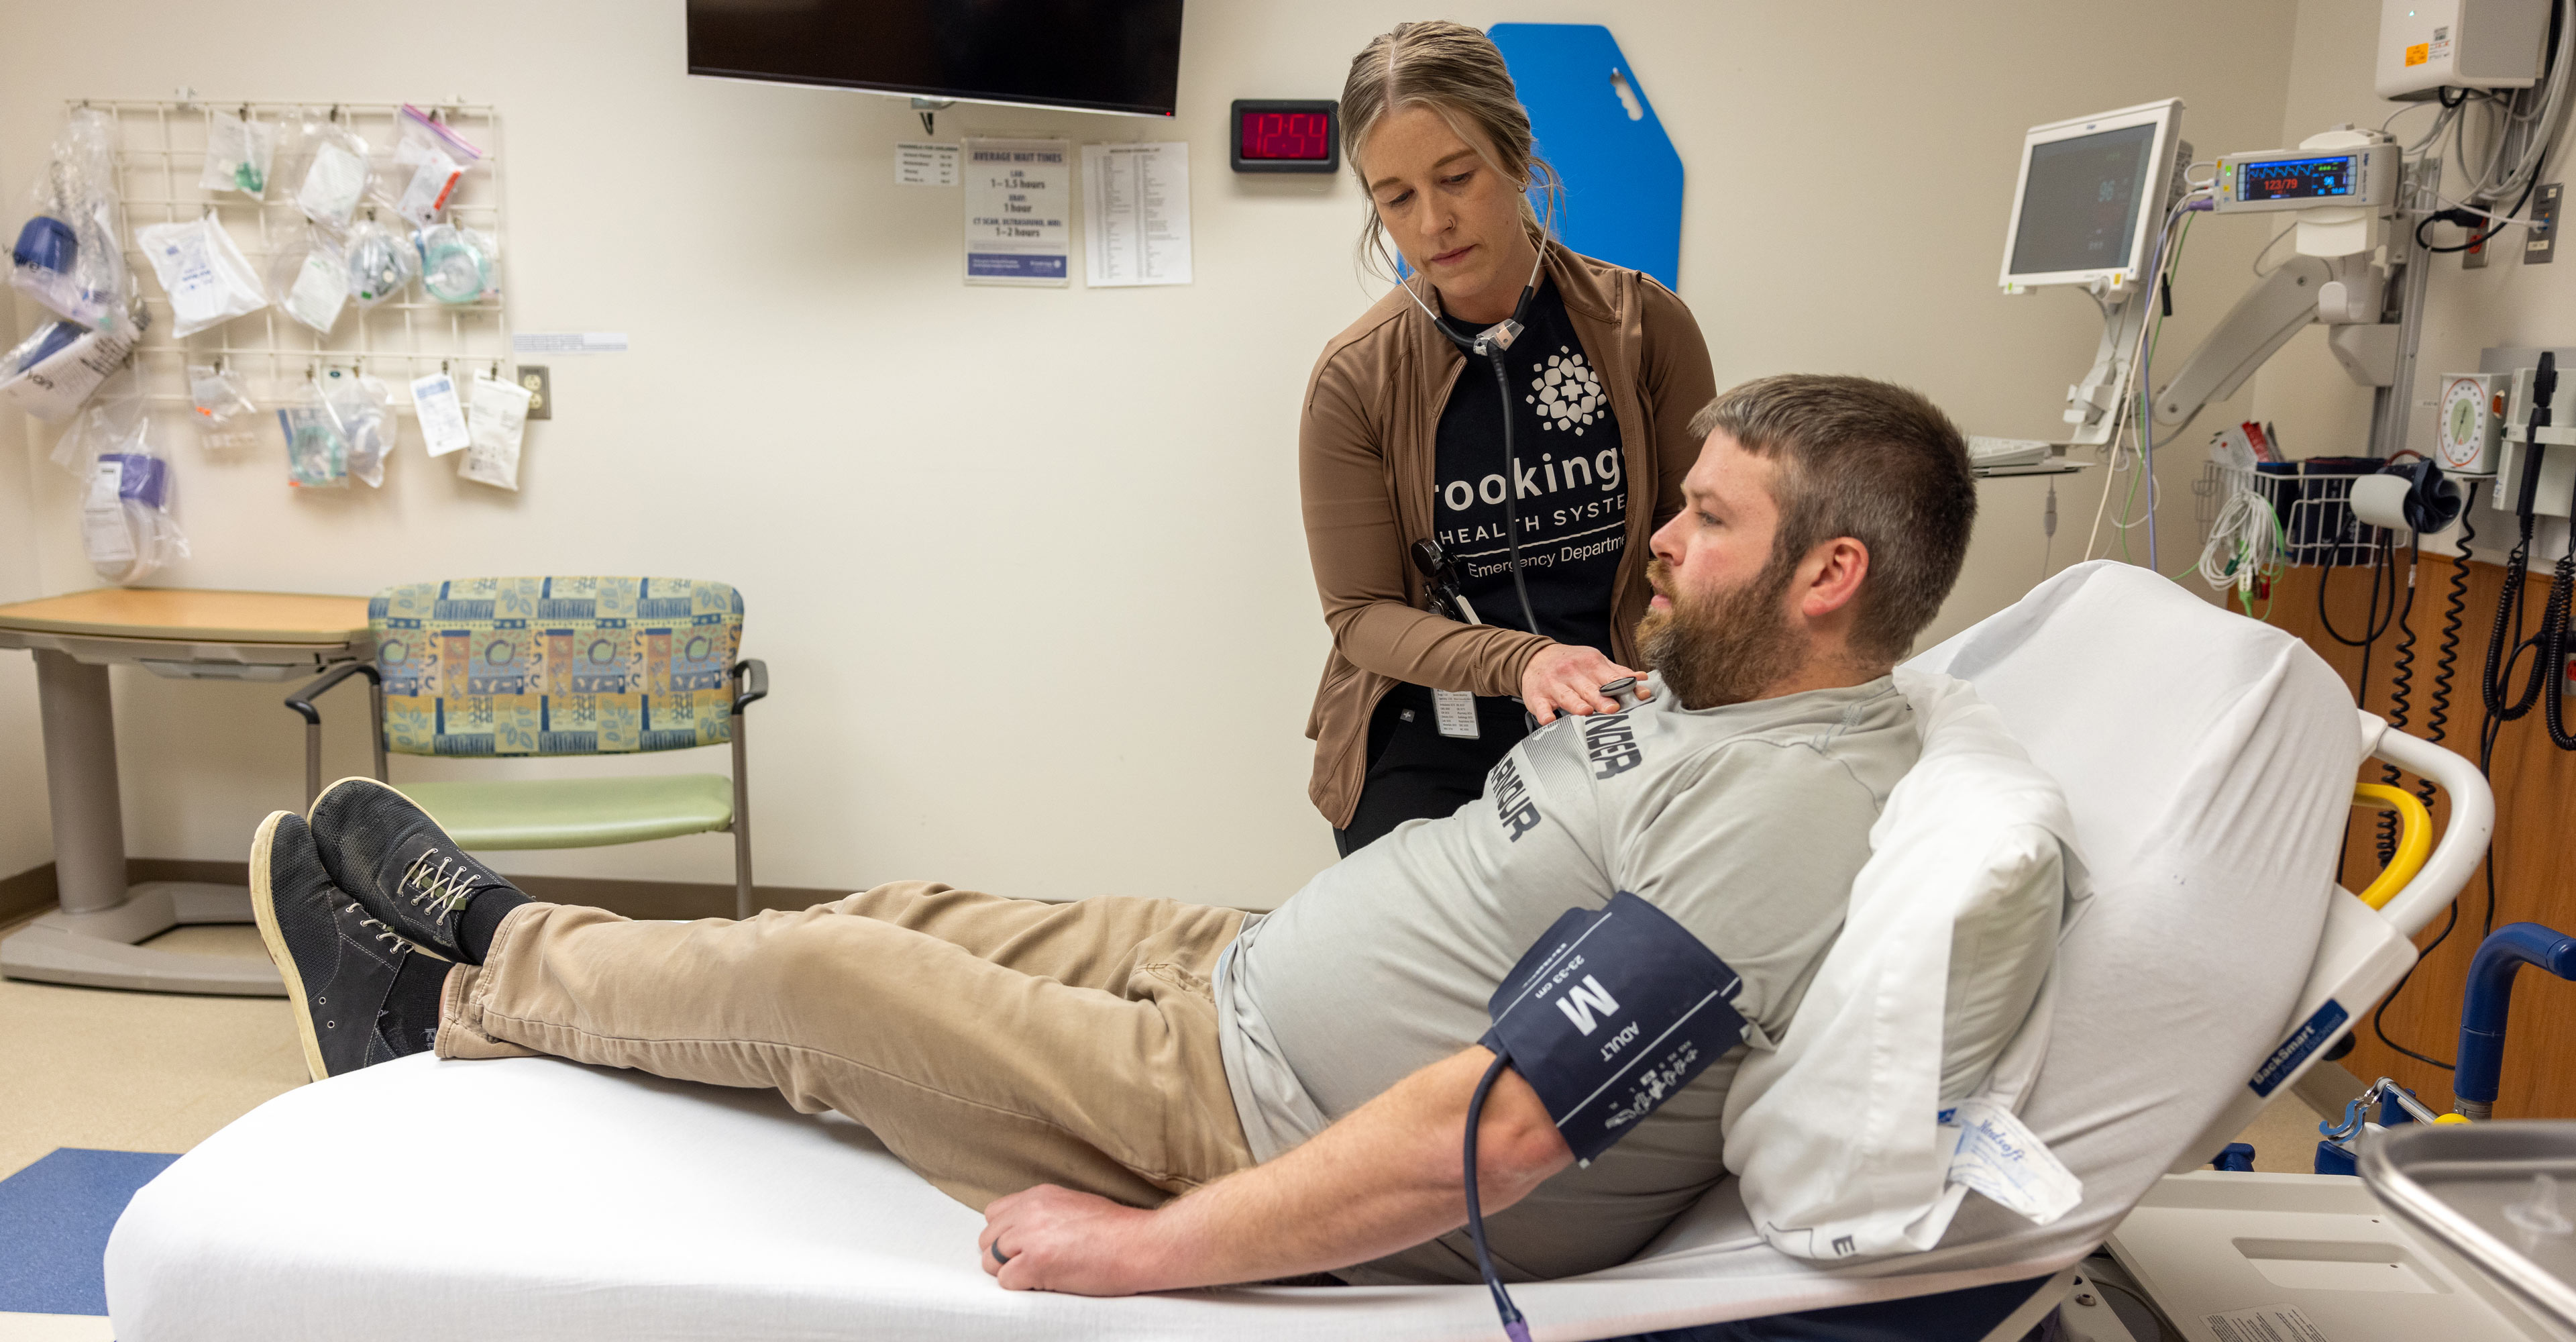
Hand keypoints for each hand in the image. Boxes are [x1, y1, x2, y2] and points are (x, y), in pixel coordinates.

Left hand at [979, 1184, 1162, 1295]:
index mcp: (1038, 1195)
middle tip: (1032, 1265)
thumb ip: (1043, 1213)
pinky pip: (1006, 1281)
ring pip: (991, 1262)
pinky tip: (1048, 1283)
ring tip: (1041, 1275)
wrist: (1140, 1244)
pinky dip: (1022, 1287)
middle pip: (987, 1240)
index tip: (1023, 1247)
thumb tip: (1024, 1232)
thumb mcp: (1073, 1205)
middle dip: (1004, 1256)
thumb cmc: (1117, 1231)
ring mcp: (1030, 1236)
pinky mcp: (1035, 1262)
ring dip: (1011, 1272)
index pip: (994, 1215)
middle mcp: (1029, 1211)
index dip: (1005, 1236)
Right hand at [1519, 644, 1648, 724]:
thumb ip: (1618, 672)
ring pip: (1567, 696)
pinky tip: (1549, 720)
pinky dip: (1545, 713)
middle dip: (1601, 699)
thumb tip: (1642, 678)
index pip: (1611, 678)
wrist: (1535, 657)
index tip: (1637, 696)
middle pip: (1589, 689)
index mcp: (1590, 664)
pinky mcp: (1537, 696)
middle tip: (1613, 708)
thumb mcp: (1594, 661)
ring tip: (1586, 711)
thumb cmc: (1570, 663)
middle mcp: (1572, 673)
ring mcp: (1554, 685)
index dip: (1624, 687)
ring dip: (1576, 704)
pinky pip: (1541, 706)